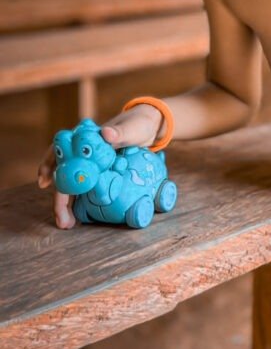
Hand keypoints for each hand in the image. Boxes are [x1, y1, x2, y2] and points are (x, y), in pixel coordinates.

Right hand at [37, 104, 163, 229]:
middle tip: (62, 220)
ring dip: (67, 203)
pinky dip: (79, 201)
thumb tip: (105, 133)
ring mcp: (91, 165)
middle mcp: (83, 152)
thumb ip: (120, 132)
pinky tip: (77, 215)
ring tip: (67, 224)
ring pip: (73, 184)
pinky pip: (86, 188)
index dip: (48, 165)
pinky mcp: (100, 173)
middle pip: (64, 174)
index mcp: (84, 138)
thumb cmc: (138, 125)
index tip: (44, 182)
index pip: (59, 150)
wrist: (149, 128)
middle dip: (59, 198)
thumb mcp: (131, 129)